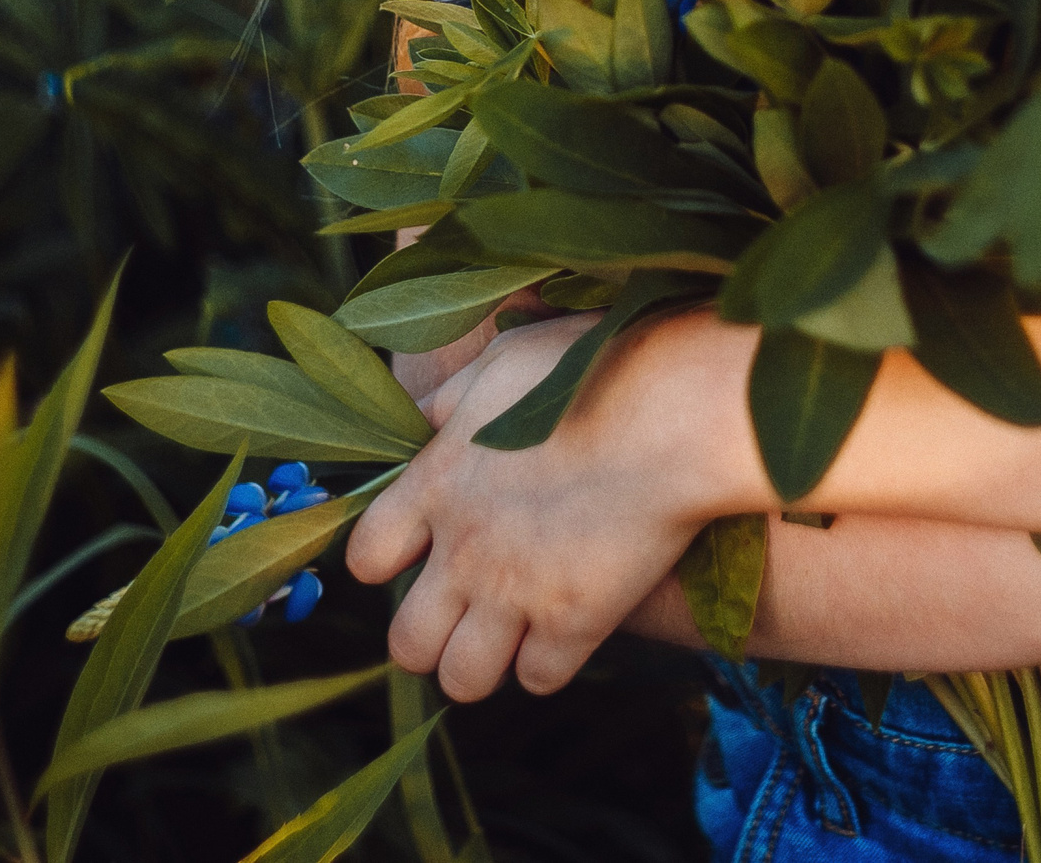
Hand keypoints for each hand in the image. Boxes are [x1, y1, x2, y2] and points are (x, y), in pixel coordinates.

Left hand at [348, 310, 711, 701]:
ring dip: (482, 663)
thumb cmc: (593, 369)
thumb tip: (422, 417)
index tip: (419, 552)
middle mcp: (463, 550)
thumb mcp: (504, 362)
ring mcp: (515, 594)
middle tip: (463, 613)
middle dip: (428, 638)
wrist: (673, 413)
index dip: (385, 563)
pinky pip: (537, 680)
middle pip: (406, 642)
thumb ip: (453, 398)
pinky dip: (548, 663)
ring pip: (462, 680)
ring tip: (509, 635)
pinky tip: (566, 630)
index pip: (366, 556)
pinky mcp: (574, 622)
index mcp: (437, 483)